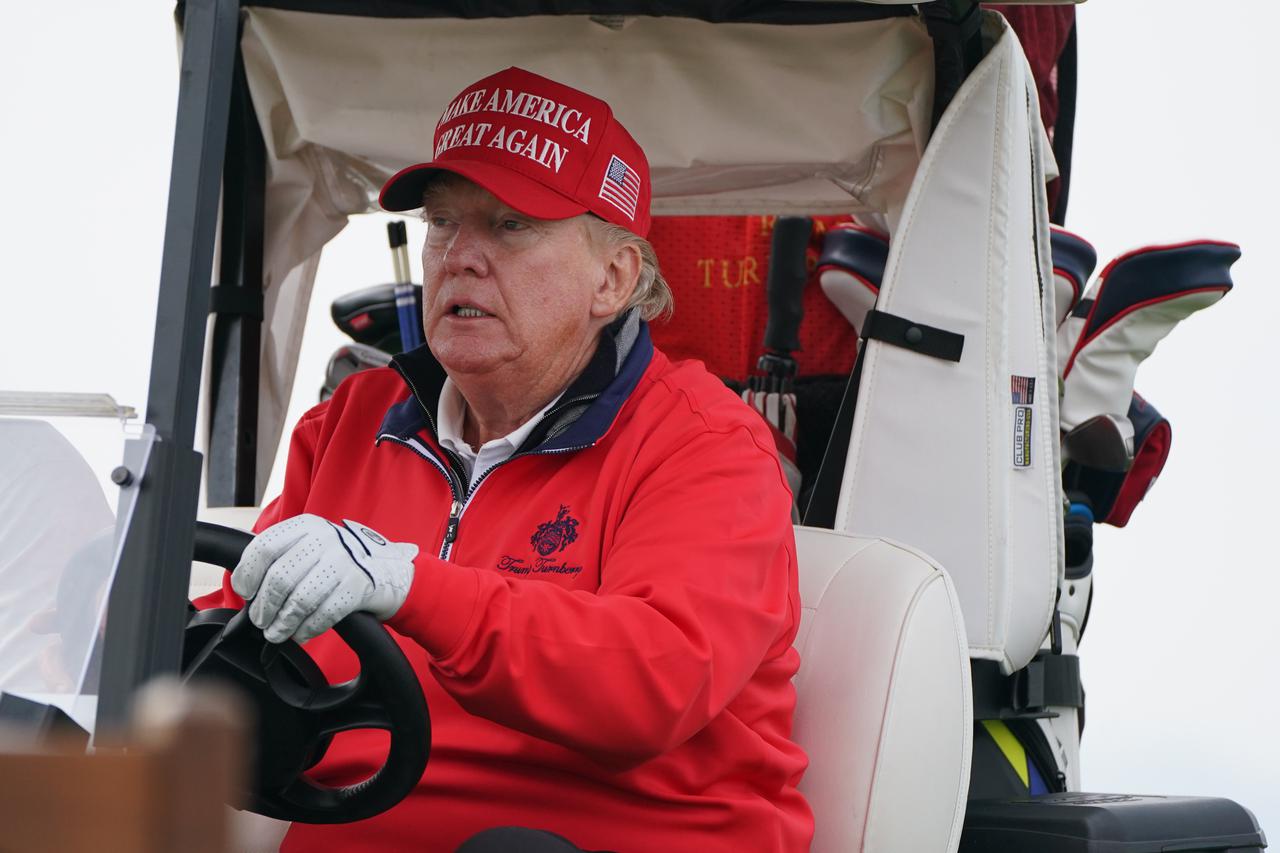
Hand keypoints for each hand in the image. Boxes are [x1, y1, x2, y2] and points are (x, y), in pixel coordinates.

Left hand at [231, 514, 417, 643]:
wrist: (389, 569)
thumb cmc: (340, 561)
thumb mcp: (312, 544)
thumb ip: (283, 556)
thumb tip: (248, 586)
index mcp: (307, 526)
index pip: (265, 547)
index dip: (248, 573)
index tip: (246, 591)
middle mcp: (325, 539)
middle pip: (280, 578)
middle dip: (264, 606)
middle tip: (261, 620)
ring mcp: (344, 562)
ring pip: (300, 599)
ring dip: (283, 623)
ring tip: (277, 632)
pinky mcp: (358, 586)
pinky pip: (324, 614)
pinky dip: (308, 628)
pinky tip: (302, 633)